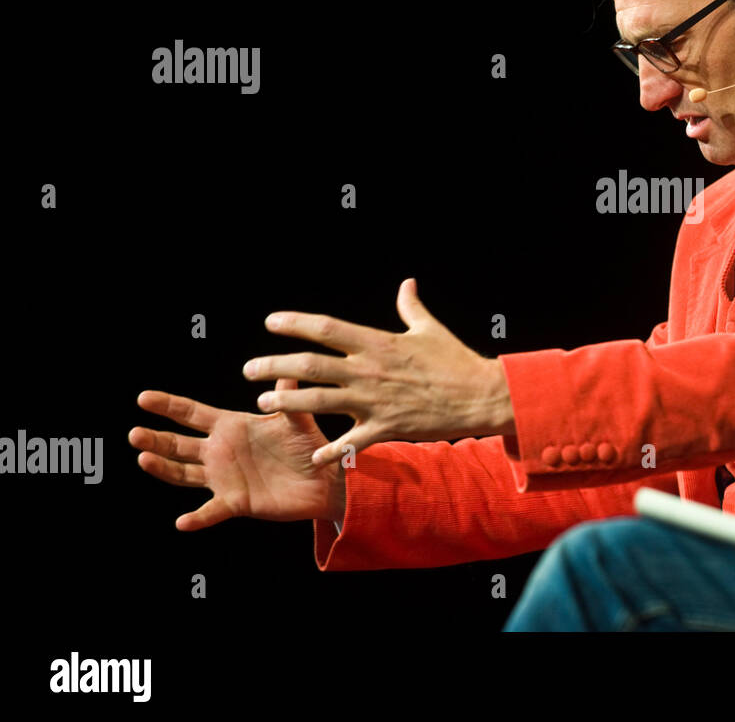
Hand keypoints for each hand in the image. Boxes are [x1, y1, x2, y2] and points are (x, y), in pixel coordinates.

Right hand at [130, 379, 345, 529]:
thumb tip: (286, 368)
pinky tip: (182, 522)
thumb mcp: (295, 418)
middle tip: (134, 432)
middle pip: (178, 444)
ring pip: (184, 474)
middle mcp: (220, 452)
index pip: (191, 414)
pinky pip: (212, 511)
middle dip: (155, 438)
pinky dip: (197, 518)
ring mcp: (224, 478)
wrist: (323, 480)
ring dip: (163, 468)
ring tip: (144, 459)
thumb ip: (286, 395)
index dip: (168, 406)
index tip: (143, 398)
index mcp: (231, 427)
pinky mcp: (236, 502)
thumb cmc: (307, 446)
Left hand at [241, 278, 512, 465]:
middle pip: (311, 365)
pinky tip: (312, 457)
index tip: (271, 322)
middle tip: (249, 369)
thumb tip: (407, 283)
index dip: (296, 323)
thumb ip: (411, 307)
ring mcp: (375, 401)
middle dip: (275, 365)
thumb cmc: (456, 360)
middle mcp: (370, 370)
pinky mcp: (386, 428)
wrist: (480, 395)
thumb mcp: (430, 329)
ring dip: (287, 403)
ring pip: (319, 401)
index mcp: (378, 343)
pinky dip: (330, 451)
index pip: (328, 328)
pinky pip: (350, 443)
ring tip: (263, 404)